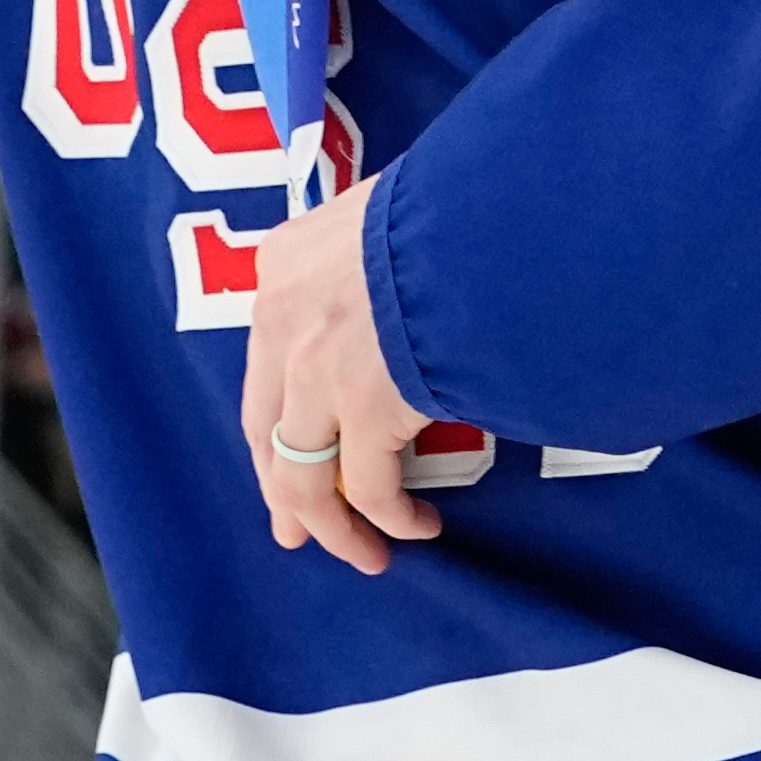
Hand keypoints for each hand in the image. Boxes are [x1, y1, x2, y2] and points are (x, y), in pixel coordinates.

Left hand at [238, 172, 439, 572]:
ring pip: (302, 475)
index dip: (275, 417)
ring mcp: (318, 368)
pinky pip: (369, 486)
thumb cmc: (460, 204)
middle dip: (284, 488)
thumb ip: (365, 255)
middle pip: (266, 429)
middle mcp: (285, 320)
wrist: (496, 213)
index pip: (265, 361)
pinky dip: (389, 518)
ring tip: (365, 555)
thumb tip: (389, 292)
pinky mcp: (367, 406)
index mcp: (284, 266)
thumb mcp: (385, 212)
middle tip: (297, 530)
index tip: (285, 450)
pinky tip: (417, 528)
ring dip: (333, 525)